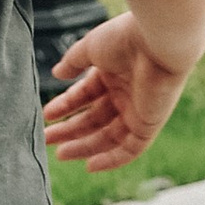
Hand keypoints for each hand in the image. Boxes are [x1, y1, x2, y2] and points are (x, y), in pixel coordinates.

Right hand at [42, 12, 195, 173]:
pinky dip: (112, 159)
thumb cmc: (125, 38)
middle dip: (71, 130)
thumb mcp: (91, 48)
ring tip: (60, 154)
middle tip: (46, 139)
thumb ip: (74, 61)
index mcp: (114, 73)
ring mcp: (138, 109)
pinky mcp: (150, 123)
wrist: (157, 41)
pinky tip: (90, 165)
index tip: (47, 114)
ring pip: (109, 136)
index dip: (66, 106)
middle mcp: (127, 93)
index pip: (86, 95)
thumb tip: (57, 73)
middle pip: (95, 119)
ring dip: (85, 146)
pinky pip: (131, 149)